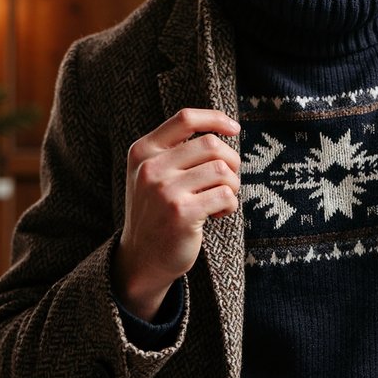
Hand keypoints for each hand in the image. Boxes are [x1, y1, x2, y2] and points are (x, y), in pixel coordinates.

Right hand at [115, 108, 240, 320]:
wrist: (143, 258)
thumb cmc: (157, 211)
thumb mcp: (153, 174)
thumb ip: (175, 150)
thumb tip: (223, 128)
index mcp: (143, 151)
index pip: (185, 119)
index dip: (215, 119)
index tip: (234, 129)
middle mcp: (151, 168)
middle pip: (211, 144)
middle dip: (231, 161)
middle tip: (228, 180)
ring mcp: (165, 191)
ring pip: (222, 170)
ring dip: (232, 186)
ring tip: (220, 199)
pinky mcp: (182, 213)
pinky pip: (226, 196)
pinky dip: (230, 204)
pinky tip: (217, 213)